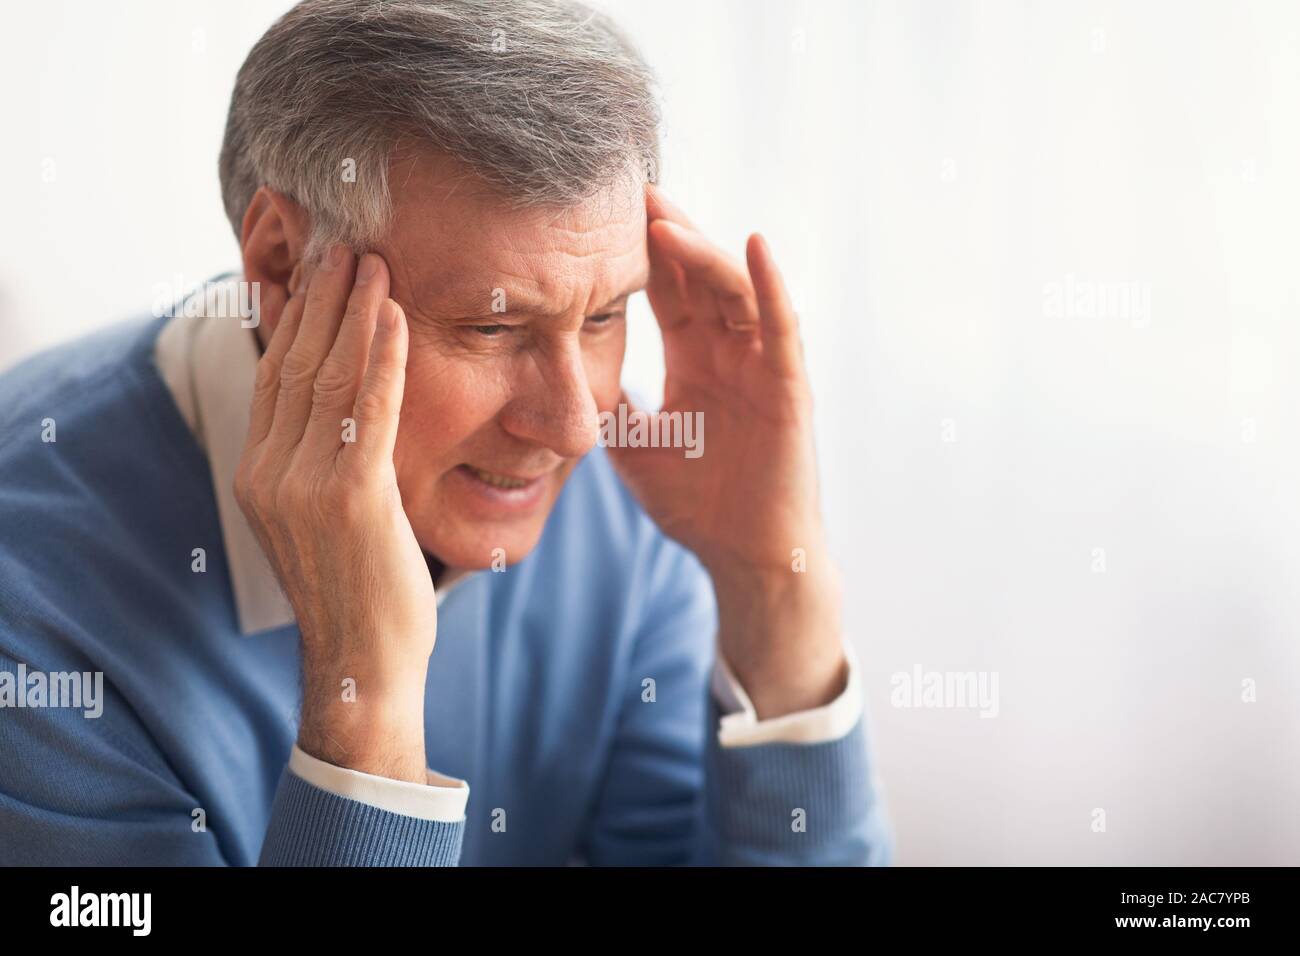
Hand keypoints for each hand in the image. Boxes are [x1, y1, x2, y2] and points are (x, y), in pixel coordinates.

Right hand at [233, 244, 433, 782]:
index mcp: (260, 474)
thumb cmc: (359, 588)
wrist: (365, 663)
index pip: (276, 376)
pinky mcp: (352, 498)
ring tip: (373, 260)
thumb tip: (338, 404)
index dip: (297, 318)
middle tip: (347, 242)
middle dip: (323, 299)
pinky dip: (384, 358)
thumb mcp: (323, 518)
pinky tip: (396, 316)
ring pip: (330, 378)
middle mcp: (272, 473)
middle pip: (297, 364)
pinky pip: (371, 412)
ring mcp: (306, 486)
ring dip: (355, 312)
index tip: (317, 269)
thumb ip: (321, 458)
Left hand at [608, 188, 846, 717]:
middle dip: (668, 235)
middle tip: (632, 192)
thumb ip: (610, 403)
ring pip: (736, 291)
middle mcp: (731, 353)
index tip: (602, 214)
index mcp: (696, 361)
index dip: (640, 254)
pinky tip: (753, 246)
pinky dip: (771, 285)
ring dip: (703, 252)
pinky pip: (782, 327)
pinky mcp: (790, 387)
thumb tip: (556, 370)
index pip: (667, 293)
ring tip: (666, 220)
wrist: (744, 557)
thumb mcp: (635, 444)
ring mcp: (762, 366)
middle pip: (699, 278)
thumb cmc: (697, 505)